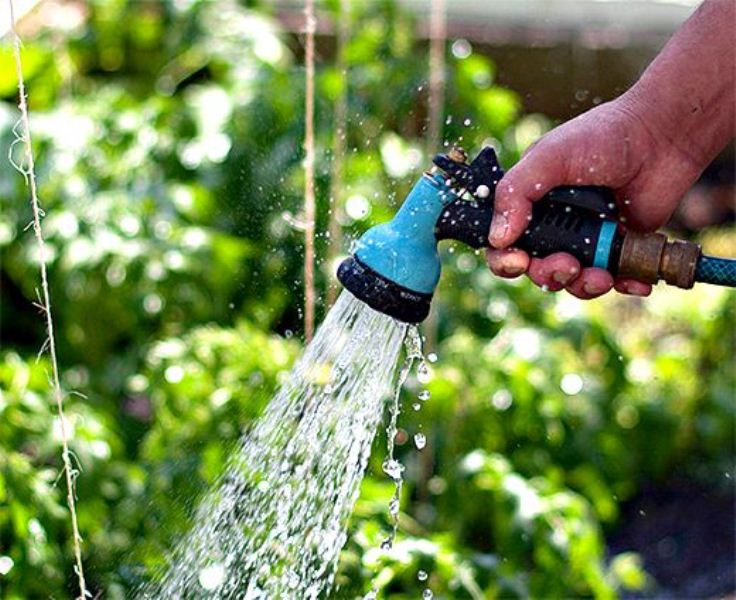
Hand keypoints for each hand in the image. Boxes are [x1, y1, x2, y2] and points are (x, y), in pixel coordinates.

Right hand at [486, 95, 703, 297]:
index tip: (518, 261)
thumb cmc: (602, 135)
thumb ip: (515, 193)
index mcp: (529, 204)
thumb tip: (497, 239)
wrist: (662, 136)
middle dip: (548, 274)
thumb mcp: (548, 156)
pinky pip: (613, 278)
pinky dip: (622, 285)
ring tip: (600, 276)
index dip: (505, 259)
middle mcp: (554, 224)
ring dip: (582, 285)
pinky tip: (633, 283)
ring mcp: (587, 238)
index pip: (503, 243)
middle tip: (567, 265)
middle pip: (536, 268)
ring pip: (572, 280)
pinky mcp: (618, 247)